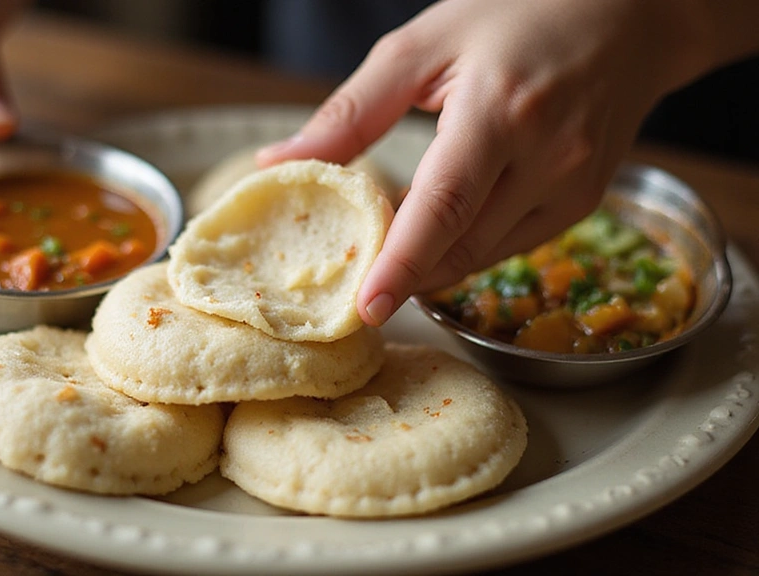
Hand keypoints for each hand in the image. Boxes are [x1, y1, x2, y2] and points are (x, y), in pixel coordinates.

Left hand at [256, 0, 718, 325]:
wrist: (628, 16)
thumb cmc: (515, 16)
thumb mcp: (423, 45)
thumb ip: (351, 112)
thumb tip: (280, 161)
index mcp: (500, 111)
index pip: (443, 206)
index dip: (401, 263)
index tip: (365, 308)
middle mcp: (547, 157)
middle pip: (461, 244)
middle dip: (404, 272)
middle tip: (353, 282)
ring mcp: (573, 186)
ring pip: (484, 253)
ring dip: (431, 260)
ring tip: (387, 247)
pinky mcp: (584, 202)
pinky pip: (510, 244)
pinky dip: (465, 245)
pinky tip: (436, 228)